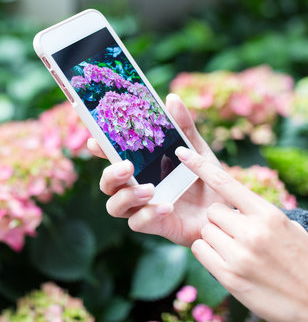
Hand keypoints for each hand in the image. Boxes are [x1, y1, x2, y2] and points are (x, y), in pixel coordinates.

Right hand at [88, 93, 225, 245]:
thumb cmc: (207, 180)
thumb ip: (184, 127)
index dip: (100, 149)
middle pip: (107, 183)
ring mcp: (142, 208)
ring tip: (149, 189)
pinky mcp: (154, 226)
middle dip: (111, 174)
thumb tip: (171, 99)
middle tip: (127, 166)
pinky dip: (148, 215)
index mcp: (141, 167)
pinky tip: (166, 206)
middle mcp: (136, 187)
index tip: (95, 141)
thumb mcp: (197, 150)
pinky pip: (137, 224)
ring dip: (126, 196)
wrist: (228, 212)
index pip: (112, 157)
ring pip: (114, 206)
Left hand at [178, 147, 307, 321]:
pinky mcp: (228, 276)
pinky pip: (200, 251)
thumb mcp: (286, 229)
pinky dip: (209, 255)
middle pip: (212, 212)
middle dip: (220, 222)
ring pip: (205, 231)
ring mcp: (240, 255)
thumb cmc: (300, 261)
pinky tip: (228, 263)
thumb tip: (230, 199)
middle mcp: (253, 232)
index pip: (226, 182)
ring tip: (239, 253)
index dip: (200, 166)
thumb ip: (258, 213)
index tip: (183, 152)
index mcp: (269, 215)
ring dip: (215, 239)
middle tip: (238, 236)